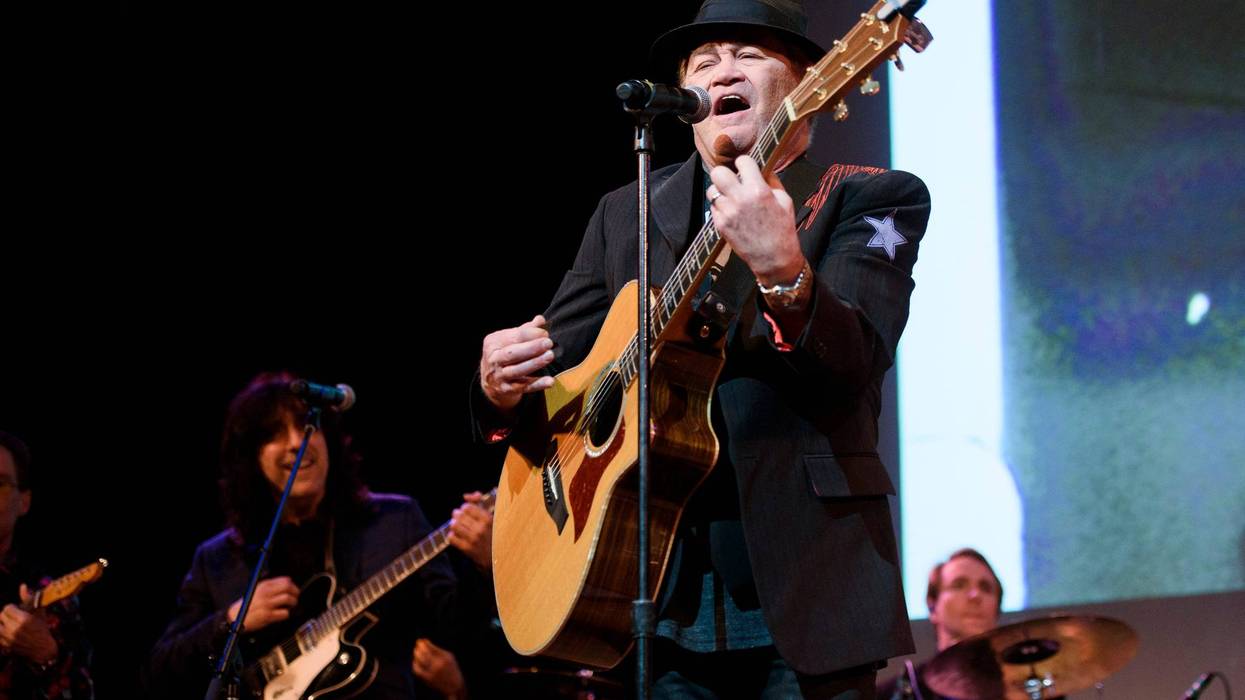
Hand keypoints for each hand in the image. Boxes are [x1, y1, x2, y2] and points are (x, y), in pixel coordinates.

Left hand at [0, 585, 58, 664]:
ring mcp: (8, 638)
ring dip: (2, 623)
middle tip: (13, 617)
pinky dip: (2, 631)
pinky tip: (7, 631)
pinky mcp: (4, 645)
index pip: (7, 608)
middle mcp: (13, 628)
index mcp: (23, 619)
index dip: (12, 608)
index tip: (17, 610)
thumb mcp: (38, 613)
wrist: (42, 649)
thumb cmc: (42, 629)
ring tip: (9, 624)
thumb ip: (28, 599)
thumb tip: (22, 585)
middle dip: (6, 615)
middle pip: (1, 616)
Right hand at [227, 576, 298, 631]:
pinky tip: (283, 614)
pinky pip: (284, 613)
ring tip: (291, 606)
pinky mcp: (267, 615)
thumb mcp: (257, 590)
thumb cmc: (247, 605)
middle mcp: (266, 593)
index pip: (285, 580)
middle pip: (288, 588)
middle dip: (295, 592)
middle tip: (295, 597)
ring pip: (288, 599)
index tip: (294, 589)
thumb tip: (287, 584)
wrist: (234, 617)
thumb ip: (270, 587)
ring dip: (293, 603)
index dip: (292, 585)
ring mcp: (267, 604)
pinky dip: (286, 614)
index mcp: (264, 585)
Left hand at [412, 637, 465, 696]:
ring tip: (415, 651)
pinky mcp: (428, 679)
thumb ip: (439, 650)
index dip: (425, 643)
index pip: (431, 647)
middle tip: (417, 645)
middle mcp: (439, 664)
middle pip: (424, 653)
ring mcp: (433, 672)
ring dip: (416, 654)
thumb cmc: (452, 670)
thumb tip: (426, 643)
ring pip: (420, 660)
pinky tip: (415, 661)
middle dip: (419, 647)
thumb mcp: (450, 658)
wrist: (455, 686)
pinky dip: (415, 664)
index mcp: (445, 657)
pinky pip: (418, 670)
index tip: (421, 640)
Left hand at [448, 491, 493, 570]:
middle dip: (457, 515)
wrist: (497, 556)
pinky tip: (456, 536)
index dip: (465, 508)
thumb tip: (466, 496)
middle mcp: (480, 529)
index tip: (467, 511)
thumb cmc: (493, 533)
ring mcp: (473, 539)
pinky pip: (451, 538)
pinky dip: (451, 536)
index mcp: (487, 519)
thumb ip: (479, 502)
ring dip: (453, 524)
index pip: (467, 507)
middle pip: (459, 515)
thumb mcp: (490, 515)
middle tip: (459, 517)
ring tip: (457, 526)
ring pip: (454, 526)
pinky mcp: (467, 549)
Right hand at [480, 314, 556, 413]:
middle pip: (512, 354)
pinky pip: (524, 387)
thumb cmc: (504, 354)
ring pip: (517, 371)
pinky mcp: (507, 390)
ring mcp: (500, 377)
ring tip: (550, 356)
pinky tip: (550, 381)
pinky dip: (537, 384)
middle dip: (531, 348)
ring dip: (534, 363)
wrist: (490, 382)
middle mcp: (494, 360)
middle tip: (548, 342)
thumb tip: (541, 320)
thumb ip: (525, 330)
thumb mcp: (509, 340)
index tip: (545, 332)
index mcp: (493, 343)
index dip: (529, 334)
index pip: (512, 337)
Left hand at [708, 155, 804, 285]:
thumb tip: (762, 170)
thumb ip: (772, 181)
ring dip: (720, 191)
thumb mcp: (785, 200)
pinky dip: (720, 207)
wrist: (773, 258)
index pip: (742, 161)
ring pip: (712, 190)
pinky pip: (713, 207)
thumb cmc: (782, 230)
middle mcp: (739, 199)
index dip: (744, 163)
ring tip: (730, 197)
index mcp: (758, 189)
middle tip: (732, 180)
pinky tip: (731, 212)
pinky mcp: (720, 224)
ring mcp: (727, 212)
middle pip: (718, 172)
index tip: (746, 168)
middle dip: (725, 174)